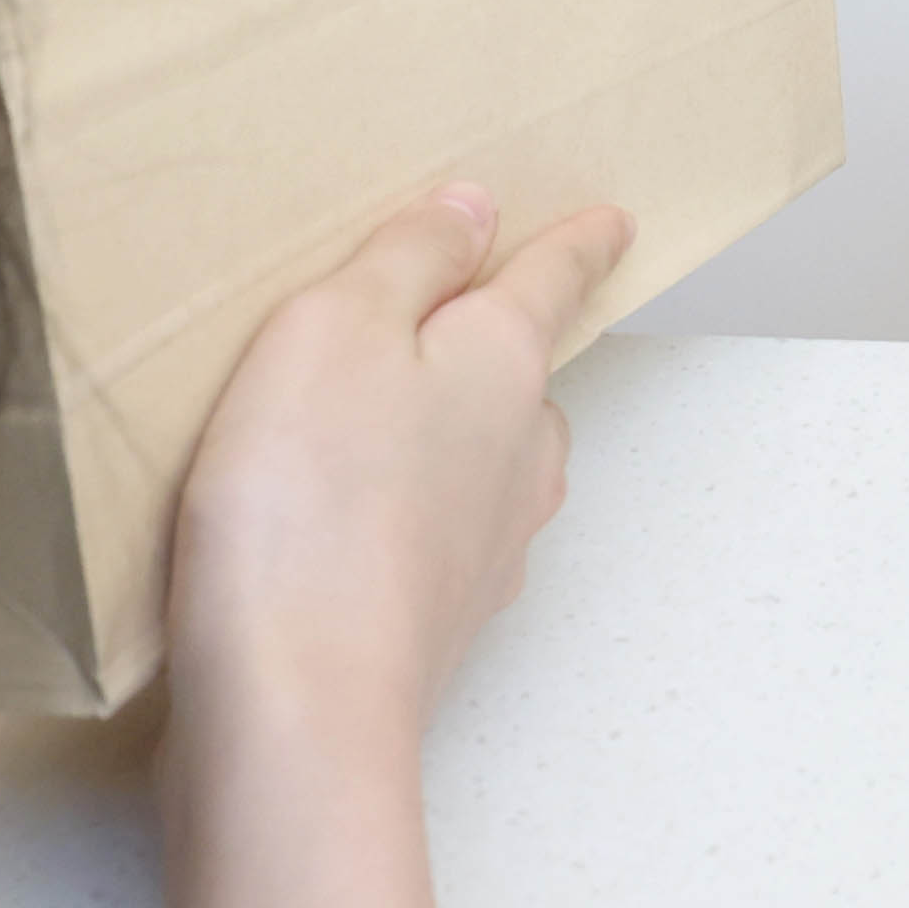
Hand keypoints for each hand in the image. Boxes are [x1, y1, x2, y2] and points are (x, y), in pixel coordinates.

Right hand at [170, 179, 628, 739]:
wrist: (296, 699)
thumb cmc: (308, 499)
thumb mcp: (338, 325)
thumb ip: (409, 258)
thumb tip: (474, 208)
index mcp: (505, 364)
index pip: (554, 281)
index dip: (579, 244)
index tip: (612, 224)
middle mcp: (520, 456)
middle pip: (524, 381)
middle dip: (495, 348)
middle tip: (448, 319)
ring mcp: (489, 547)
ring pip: (489, 464)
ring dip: (450, 436)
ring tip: (378, 417)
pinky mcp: (438, 620)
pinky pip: (438, 537)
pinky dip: (405, 514)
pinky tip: (348, 521)